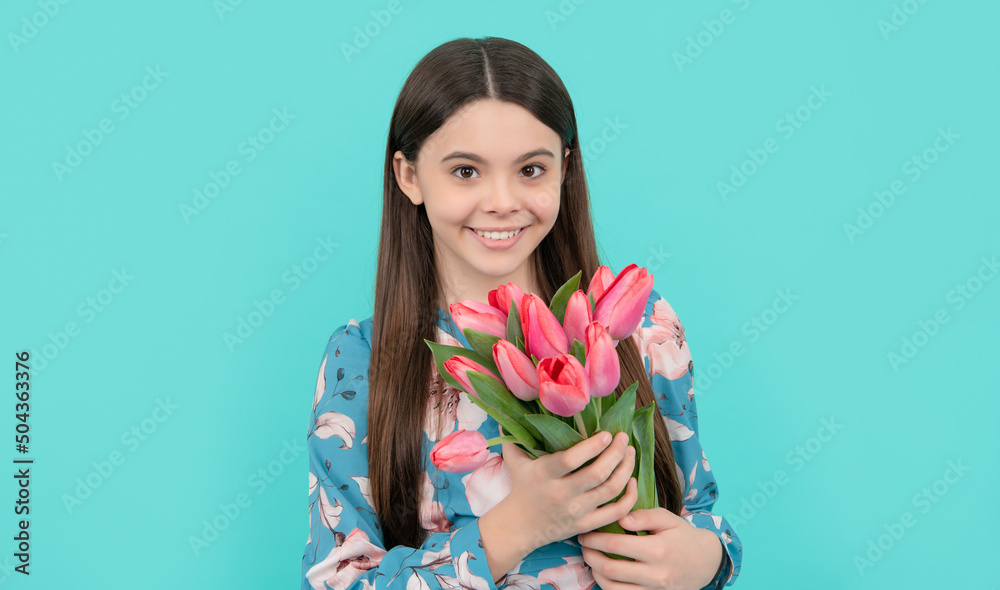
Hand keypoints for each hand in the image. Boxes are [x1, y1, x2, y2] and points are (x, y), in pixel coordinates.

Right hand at [500, 430, 637, 555]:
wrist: (518, 527)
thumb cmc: (520, 487)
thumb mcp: (514, 460)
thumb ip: (515, 434)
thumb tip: (512, 408)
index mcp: (544, 474)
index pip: (571, 459)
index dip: (593, 446)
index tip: (607, 434)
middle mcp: (561, 494)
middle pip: (597, 473)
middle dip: (616, 453)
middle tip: (623, 438)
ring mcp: (575, 512)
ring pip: (610, 490)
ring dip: (626, 469)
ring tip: (630, 453)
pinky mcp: (585, 525)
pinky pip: (615, 512)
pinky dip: (629, 497)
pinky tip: (632, 481)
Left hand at [576, 508, 723, 589]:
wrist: (706, 563)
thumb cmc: (683, 536)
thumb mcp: (669, 519)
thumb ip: (645, 515)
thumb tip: (621, 518)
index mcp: (659, 549)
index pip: (618, 545)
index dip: (596, 539)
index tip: (585, 532)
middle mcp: (656, 573)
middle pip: (612, 570)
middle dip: (591, 557)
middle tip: (582, 545)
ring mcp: (654, 589)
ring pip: (614, 588)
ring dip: (596, 574)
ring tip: (590, 559)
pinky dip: (608, 586)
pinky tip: (603, 573)